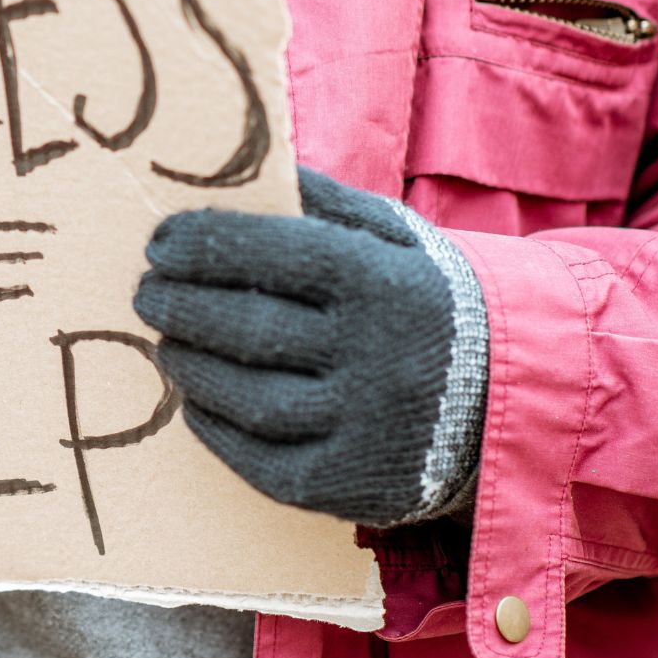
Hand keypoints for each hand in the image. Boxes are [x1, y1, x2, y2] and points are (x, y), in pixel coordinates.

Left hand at [133, 167, 487, 526]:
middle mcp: (381, 358)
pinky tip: (197, 400)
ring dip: (191, 366)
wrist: (512, 395)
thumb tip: (233, 171)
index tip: (159, 243)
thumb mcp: (392, 236)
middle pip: (250, 328)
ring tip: (167, 342)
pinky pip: (262, 460)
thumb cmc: (427, 299)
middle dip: (182, 306)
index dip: (205, 246)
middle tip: (146, 292)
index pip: (276, 254)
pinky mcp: (356, 487)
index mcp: (387, 283)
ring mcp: (369, 428)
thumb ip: (319, 203)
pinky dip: (216, 429)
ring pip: (249, 399)